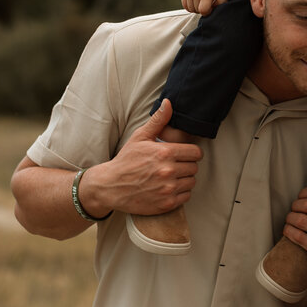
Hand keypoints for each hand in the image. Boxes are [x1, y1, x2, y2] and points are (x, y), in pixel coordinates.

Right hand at [83, 101, 202, 215]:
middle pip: (194, 167)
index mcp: (165, 153)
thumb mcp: (140, 137)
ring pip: (191, 182)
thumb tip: (169, 103)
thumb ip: (158, 120)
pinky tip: (169, 187)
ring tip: (172, 176)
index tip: (183, 154)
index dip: (190, 152)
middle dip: (187, 165)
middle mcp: (168, 171)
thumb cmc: (126, 160)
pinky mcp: (166, 204)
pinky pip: (186, 196)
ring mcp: (167, 189)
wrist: (110, 187)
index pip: (195, 153)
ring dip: (185, 179)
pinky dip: (181, 193)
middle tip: (175, 165)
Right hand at [182, 0, 228, 14]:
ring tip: (203, 1)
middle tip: (209, 2)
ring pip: (189, 8)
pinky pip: (184, 4)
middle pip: (196, 10)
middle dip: (203, 9)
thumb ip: (221, 3)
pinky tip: (196, 1)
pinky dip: (189, 5)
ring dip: (196, 8)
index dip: (208, 11)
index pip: (203, 11)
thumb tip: (212, 10)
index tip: (212, 5)